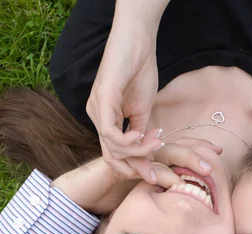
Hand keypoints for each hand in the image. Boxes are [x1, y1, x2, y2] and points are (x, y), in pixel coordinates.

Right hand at [52, 138, 222, 214]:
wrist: (77, 197)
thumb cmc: (108, 198)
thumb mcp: (141, 195)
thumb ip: (159, 191)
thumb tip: (182, 196)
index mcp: (147, 158)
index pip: (175, 149)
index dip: (195, 148)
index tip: (217, 151)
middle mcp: (140, 154)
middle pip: (173, 147)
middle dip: (196, 150)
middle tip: (216, 154)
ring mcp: (128, 158)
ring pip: (161, 153)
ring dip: (185, 159)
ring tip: (204, 169)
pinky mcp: (116, 166)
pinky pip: (140, 167)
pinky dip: (158, 174)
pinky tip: (173, 181)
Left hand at [86, 4, 159, 175]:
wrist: (138, 44)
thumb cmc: (140, 72)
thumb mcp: (143, 112)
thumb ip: (141, 135)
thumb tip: (145, 157)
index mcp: (106, 120)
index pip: (114, 155)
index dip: (133, 167)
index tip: (154, 172)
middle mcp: (96, 117)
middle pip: (111, 157)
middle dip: (135, 167)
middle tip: (155, 167)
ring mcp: (96, 110)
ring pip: (112, 148)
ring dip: (138, 151)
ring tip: (155, 141)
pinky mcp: (100, 102)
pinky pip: (110, 134)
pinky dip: (128, 141)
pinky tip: (141, 135)